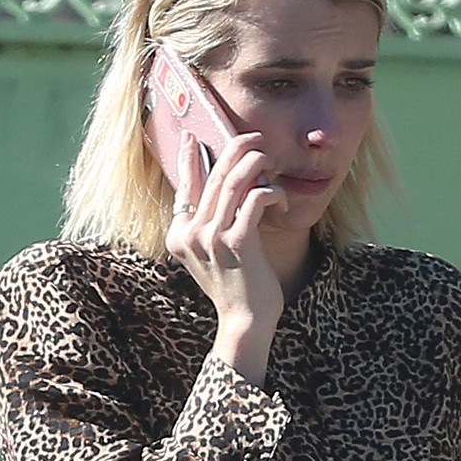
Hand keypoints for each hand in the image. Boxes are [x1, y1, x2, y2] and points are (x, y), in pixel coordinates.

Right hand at [166, 131, 286, 387]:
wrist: (244, 322)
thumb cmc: (235, 287)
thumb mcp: (212, 255)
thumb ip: (209, 224)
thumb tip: (223, 186)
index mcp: (179, 236)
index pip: (185, 186)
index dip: (190, 159)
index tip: (194, 138)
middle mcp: (191, 234)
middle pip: (213, 175)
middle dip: (236, 149)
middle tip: (253, 138)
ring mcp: (212, 237)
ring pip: (234, 180)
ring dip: (256, 163)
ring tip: (269, 159)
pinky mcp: (237, 242)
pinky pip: (256, 199)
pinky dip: (272, 193)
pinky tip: (281, 201)